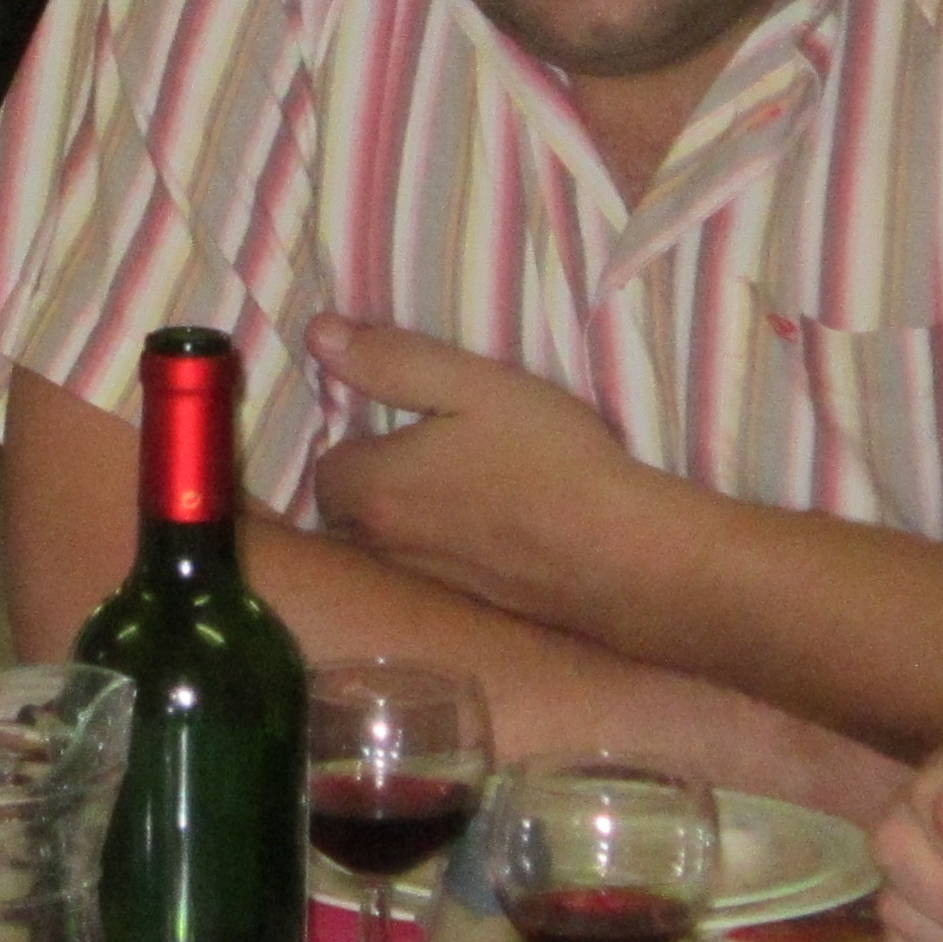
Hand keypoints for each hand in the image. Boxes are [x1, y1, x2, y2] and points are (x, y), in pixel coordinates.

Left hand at [303, 318, 667, 636]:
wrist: (625, 555)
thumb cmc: (549, 460)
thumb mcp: (472, 386)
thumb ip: (391, 362)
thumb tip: (317, 334)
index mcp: (373, 491)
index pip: (326, 467)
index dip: (355, 440)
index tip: (393, 423)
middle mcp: (384, 548)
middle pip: (349, 513)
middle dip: (368, 484)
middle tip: (421, 451)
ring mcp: (427, 584)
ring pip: (388, 546)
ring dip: (404, 518)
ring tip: (456, 484)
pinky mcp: (469, 607)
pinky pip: (433, 571)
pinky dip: (444, 548)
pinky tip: (491, 526)